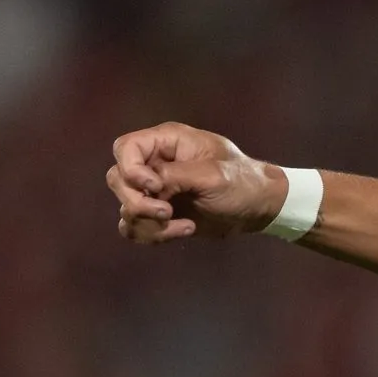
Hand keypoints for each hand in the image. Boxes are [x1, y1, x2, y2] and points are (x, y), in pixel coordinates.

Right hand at [104, 123, 288, 243]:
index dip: (131, 170)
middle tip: (166, 213)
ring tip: (183, 226)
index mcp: (167, 142)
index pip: (125, 148)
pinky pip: (136, 226)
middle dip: (137, 202)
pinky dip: (153, 234)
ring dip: (148, 223)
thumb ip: (175, 175)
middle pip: (118, 179)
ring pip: (125, 207)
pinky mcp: (160, 213)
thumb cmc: (242, 182)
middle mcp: (155, 163)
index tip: (155, 187)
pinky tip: (184, 231)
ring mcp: (156, 190)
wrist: (259, 208)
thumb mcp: (212, 175)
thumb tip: (148, 185)